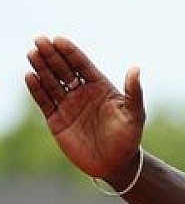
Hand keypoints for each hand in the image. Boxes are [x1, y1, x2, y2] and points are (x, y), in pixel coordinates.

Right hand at [25, 35, 144, 179]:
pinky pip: (44, 101)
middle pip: (63, 69)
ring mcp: (68, 105)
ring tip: (32, 53)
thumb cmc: (129, 138)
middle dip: (52, 55)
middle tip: (39, 40)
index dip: (70, 52)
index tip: (58, 39)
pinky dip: (37, 89)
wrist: (116, 164)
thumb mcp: (135, 115)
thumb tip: (135, 68)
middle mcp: (82, 93)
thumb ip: (134, 92)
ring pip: (51, 82)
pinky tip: (30, 76)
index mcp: (100, 87)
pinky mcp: (56, 119)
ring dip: (41, 67)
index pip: (82, 65)